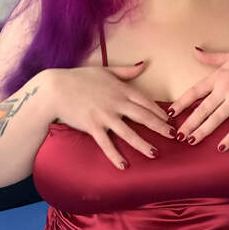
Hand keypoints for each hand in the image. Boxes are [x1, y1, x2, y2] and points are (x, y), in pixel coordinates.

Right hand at [51, 63, 175, 169]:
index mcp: (121, 89)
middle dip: (160, 128)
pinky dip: (115, 155)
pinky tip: (124, 166)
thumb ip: (127, 71)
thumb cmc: (80, 77)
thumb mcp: (106, 70)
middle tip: (173, 136)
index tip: (170, 119)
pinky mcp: (93, 127)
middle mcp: (116, 103)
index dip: (159, 111)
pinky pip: (106, 144)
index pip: (145, 101)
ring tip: (155, 154)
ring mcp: (105, 116)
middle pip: (143, 117)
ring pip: (128, 133)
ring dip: (143, 144)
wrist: (55, 89)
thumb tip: (144, 64)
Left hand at [169, 46, 228, 151]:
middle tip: (177, 136)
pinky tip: (221, 148)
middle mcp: (225, 89)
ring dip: (202, 131)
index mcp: (219, 76)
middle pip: (202, 109)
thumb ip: (212, 57)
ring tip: (191, 141)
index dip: (181, 103)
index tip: (170, 113)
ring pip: (215, 119)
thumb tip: (195, 51)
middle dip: (189, 123)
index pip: (195, 92)